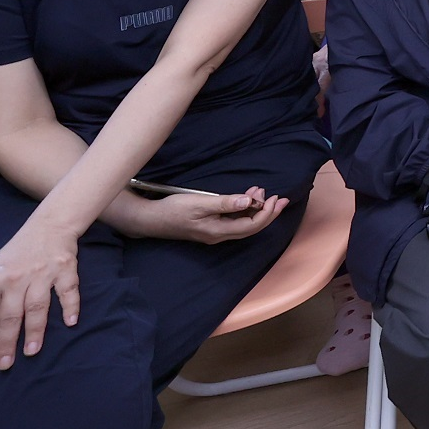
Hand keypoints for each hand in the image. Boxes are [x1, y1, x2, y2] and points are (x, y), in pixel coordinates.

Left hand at [0, 213, 81, 367]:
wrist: (47, 226)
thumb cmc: (13, 256)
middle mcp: (15, 278)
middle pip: (9, 316)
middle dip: (5, 342)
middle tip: (5, 364)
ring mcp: (41, 273)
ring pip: (36, 306)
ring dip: (34, 330)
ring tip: (31, 351)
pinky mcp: (65, 268)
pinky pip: (68, 290)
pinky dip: (70, 306)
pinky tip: (70, 322)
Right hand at [125, 186, 289, 245]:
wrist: (150, 219)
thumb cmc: (173, 209)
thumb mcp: (200, 203)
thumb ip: (225, 203)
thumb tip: (248, 201)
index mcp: (218, 232)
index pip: (251, 226)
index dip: (267, 213)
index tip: (276, 198)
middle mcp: (218, 236)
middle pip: (250, 228)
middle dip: (267, 213)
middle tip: (278, 197)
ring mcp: (213, 233)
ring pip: (242, 224)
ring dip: (255, 209)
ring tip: (261, 192)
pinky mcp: (209, 227)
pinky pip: (233, 221)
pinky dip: (243, 209)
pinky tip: (245, 198)